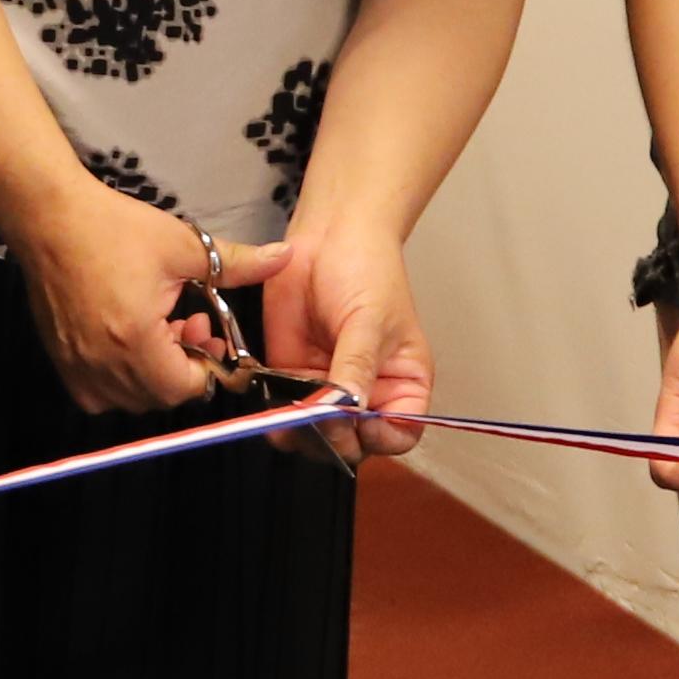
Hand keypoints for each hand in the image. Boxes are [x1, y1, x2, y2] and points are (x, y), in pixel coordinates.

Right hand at [8, 177, 276, 419]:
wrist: (50, 219)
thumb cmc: (114, 230)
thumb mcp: (183, 246)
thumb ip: (238, 264)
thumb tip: (286, 258)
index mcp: (137, 342)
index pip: (188, 388)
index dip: (208, 366)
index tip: (209, 333)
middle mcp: (104, 367)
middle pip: (164, 396)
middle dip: (186, 367)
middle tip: (190, 323)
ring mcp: (79, 370)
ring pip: (134, 396)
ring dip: (156, 370)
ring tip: (160, 326)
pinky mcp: (63, 364)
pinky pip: (103, 392)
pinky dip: (123, 374)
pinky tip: (128, 336)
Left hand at [261, 219, 429, 465]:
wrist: (328, 236)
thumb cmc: (367, 271)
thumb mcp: (370, 321)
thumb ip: (356, 367)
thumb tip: (347, 410)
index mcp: (404, 384)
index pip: (399, 434)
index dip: (380, 438)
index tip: (359, 422)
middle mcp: (368, 394)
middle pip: (355, 443)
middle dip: (336, 438)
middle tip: (319, 416)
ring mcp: (329, 389)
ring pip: (317, 436)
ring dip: (302, 434)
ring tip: (292, 415)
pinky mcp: (295, 378)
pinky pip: (285, 413)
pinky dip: (277, 418)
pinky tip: (273, 408)